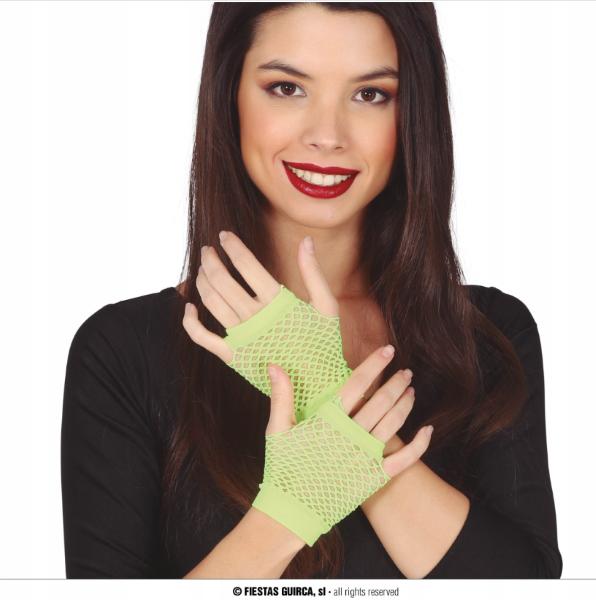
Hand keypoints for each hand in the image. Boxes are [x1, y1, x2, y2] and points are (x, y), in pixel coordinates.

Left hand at [182, 230, 337, 364]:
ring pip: (211, 303)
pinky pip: (202, 338)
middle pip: (223, 281)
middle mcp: (256, 318)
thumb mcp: (326, 305)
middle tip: (208, 250)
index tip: (224, 236)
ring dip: (202, 282)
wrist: (317, 384)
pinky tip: (189, 308)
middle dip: (211, 260)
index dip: (232, 247)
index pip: (247, 265)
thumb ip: (313, 272)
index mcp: (277, 302)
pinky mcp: (233, 356)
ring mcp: (242, 338)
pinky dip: (190, 322)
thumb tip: (306, 240)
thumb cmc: (323, 343)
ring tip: (203, 269)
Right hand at [266, 344, 431, 479]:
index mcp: (328, 420)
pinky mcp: (374, 477)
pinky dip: (419, 444)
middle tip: (406, 371)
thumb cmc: (283, 467)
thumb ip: (281, 396)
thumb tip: (275, 365)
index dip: (374, 365)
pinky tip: (428, 430)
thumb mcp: (277, 429)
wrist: (291, 510)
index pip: (357, 384)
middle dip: (396, 383)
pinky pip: (404, 459)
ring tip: (411, 391)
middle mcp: (350, 435)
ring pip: (394, 424)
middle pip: (381, 401)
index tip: (387, 350)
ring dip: (405, 405)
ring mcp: (364, 456)